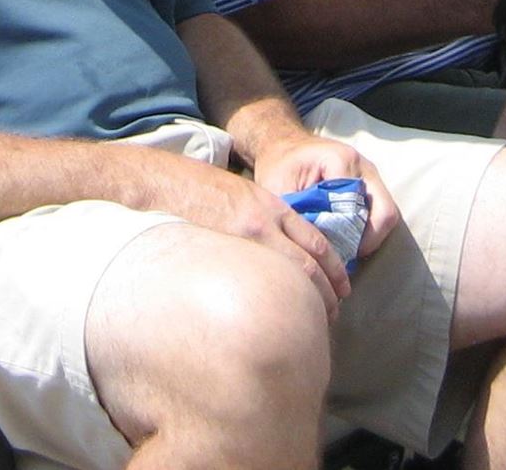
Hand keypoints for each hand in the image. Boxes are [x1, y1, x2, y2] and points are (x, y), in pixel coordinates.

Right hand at [123, 151, 355, 313]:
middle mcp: (265, 222)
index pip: (314, 240)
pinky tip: (278, 320)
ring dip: (309, 301)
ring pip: (291, 276)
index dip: (333, 267)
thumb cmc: (197, 189)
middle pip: (310, 263)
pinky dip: (275, 303)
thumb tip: (276, 251)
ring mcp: (246, 239)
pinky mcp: (226, 254)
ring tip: (316, 323)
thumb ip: (260, 218)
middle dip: (328, 291)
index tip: (342, 287)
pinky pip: (260, 283)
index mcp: (270, 206)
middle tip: (335, 313)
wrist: (162, 181)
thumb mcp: (239, 195)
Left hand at [246, 133, 400, 265]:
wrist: (285, 146)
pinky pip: (380, 212)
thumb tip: (313, 248)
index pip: (355, 207)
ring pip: (385, 214)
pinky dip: (368, 230)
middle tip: (348, 258)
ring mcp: (370, 174)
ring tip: (347, 252)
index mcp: (340, 160)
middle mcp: (362, 165)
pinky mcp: (371, 183)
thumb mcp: (279, 187)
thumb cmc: (280, 165)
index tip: (333, 254)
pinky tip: (348, 241)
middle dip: (367, 240)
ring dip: (370, 236)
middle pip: (383, 212)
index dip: (347, 235)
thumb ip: (296, 213)